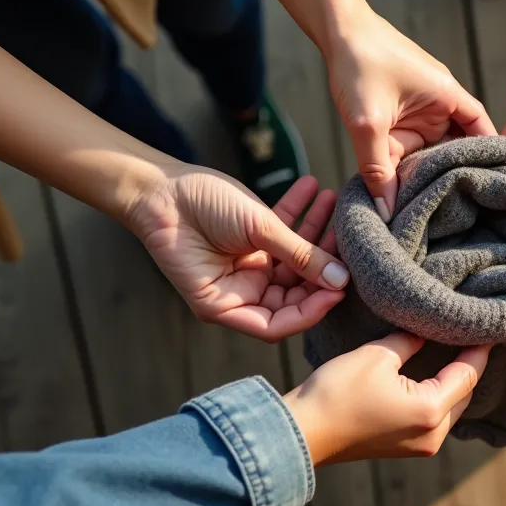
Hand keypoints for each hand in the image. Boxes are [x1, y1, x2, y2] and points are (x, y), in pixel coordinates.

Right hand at [126, 169, 349, 340]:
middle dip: (321, 265)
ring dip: (315, 232)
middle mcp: (240, 291)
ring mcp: (246, 266)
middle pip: (293, 292)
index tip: (340, 286)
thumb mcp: (255, 229)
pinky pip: (280, 233)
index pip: (280, 323)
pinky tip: (313, 188)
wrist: (158, 182)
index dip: (313, 309)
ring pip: (292, 259)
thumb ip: (298, 253)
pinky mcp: (249, 240)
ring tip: (333, 201)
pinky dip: (298, 213)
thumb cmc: (194, 211)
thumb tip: (339, 278)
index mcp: (228, 306)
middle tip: (347, 241)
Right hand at [284, 333, 490, 464]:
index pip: (469, 374)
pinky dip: (439, 396)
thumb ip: (411, 341)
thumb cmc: (337, 392)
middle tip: (471, 334)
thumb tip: (426, 329)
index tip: (486, 325)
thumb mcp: (377, 355)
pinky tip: (433, 374)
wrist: (303, 431)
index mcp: (431, 411)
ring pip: (452, 408)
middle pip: (466, 394)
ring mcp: (420, 446)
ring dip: (455, 382)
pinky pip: (435, 418)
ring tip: (455, 349)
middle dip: (470, 365)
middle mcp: (433, 435)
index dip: (479, 348)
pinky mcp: (405, 448)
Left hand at [328, 10, 495, 221]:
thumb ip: (377, 168)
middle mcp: (438, 100)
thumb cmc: (359, 62)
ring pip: (426, 146)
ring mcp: (418, 105)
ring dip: (420, 167)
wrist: (334, 30)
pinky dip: (402, 159)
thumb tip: (387, 209)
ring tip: (422, 203)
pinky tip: (395, 182)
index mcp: (446, 95)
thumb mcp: (367, 123)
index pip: (480, 128)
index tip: (493, 182)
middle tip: (449, 210)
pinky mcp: (399, 109)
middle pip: (452, 144)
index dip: (489, 153)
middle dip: (448, 171)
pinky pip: (408, 140)